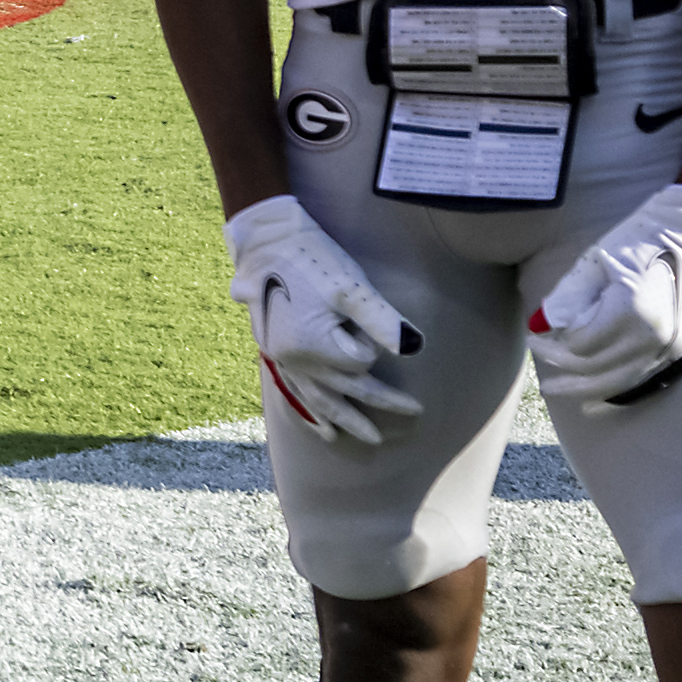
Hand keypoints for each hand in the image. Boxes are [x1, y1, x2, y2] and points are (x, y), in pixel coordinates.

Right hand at [226, 195, 422, 436]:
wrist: (265, 242)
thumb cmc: (311, 259)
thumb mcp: (351, 287)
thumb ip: (382, 321)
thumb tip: (413, 349)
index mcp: (314, 346)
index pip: (359, 362)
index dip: (371, 342)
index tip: (365, 317)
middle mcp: (296, 361)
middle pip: (347, 389)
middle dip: (381, 401)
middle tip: (416, 413)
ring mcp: (285, 361)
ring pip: (321, 401)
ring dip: (348, 420)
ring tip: (372, 439)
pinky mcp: (278, 355)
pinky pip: (298, 394)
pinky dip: (314, 414)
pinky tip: (325, 429)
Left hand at [528, 182, 681, 410]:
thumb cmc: (650, 235)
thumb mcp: (601, 258)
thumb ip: (569, 296)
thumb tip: (539, 323)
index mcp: (631, 310)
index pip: (580, 345)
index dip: (551, 344)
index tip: (534, 335)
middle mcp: (653, 336)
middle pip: (596, 369)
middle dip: (563, 368)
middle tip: (539, 358)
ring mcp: (670, 346)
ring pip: (619, 382)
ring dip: (585, 387)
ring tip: (559, 389)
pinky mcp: (680, 349)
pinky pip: (640, 377)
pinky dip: (614, 385)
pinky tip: (593, 397)